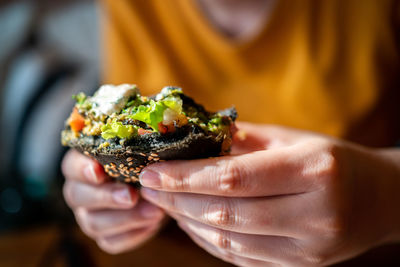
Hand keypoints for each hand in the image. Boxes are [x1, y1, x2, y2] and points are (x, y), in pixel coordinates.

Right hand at [62, 150, 164, 253]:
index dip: (83, 169)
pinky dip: (133, 234)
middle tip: (132, 196)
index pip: (72, 166)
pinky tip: (153, 224)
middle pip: (78, 196)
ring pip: (94, 223)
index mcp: (82, 165)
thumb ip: (137, 146)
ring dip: (126, 219)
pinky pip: (111, 242)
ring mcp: (89, 216)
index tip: (99, 170)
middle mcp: (80, 191)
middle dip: (106, 197)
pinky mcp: (104, 236)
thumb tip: (146, 140)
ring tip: (155, 212)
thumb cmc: (143, 161)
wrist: (154, 186)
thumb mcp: (140, 150)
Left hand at [139, 122, 399, 265]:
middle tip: (148, 187)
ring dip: (189, 222)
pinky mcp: (301, 266)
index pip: (235, 178)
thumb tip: (192, 136)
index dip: (186, 177)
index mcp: (314, 170)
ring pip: (229, 241)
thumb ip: (243, 139)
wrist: (380, 199)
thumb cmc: (333, 159)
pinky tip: (192, 222)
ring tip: (165, 203)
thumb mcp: (293, 139)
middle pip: (227, 213)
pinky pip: (241, 257)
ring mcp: (309, 248)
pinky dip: (209, 240)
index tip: (151, 171)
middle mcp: (314, 214)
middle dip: (177, 200)